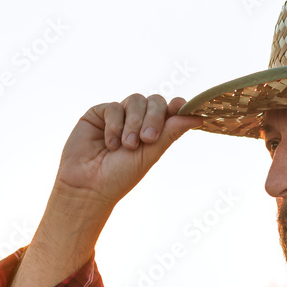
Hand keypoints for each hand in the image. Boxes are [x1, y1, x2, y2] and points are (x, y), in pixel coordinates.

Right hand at [53, 94, 201, 214]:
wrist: (89, 185)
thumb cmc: (120, 176)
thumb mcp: (150, 154)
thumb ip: (170, 132)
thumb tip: (197, 117)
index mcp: (154, 131)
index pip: (170, 110)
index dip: (177, 107)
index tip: (181, 108)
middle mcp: (138, 120)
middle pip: (155, 101)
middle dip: (154, 118)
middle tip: (148, 139)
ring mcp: (119, 115)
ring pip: (136, 100)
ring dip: (133, 123)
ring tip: (127, 146)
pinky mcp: (99, 113)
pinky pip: (113, 107)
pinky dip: (114, 126)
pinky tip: (110, 144)